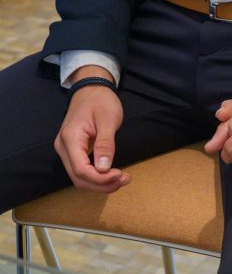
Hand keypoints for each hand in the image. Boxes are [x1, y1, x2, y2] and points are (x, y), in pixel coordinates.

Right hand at [54, 68, 129, 191]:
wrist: (91, 90)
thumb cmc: (101, 101)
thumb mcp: (108, 120)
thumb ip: (105, 144)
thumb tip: (103, 168)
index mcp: (70, 139)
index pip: (81, 170)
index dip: (100, 179)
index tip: (121, 175)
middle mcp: (63, 147)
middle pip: (79, 178)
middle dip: (102, 184)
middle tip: (126, 179)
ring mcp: (66, 150)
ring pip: (80, 178)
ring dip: (101, 183)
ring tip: (123, 178)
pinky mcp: (73, 152)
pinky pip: (82, 170)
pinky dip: (97, 177)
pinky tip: (113, 175)